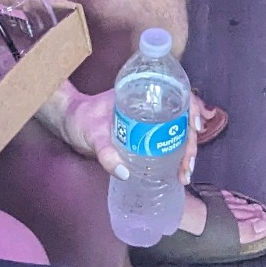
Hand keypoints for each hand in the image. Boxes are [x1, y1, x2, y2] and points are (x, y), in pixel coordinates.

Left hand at [46, 86, 199, 186]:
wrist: (70, 124)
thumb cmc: (81, 120)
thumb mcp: (92, 134)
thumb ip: (105, 151)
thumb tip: (125, 172)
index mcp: (145, 92)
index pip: (179, 94)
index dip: (193, 108)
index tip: (194, 128)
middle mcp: (153, 105)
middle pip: (183, 118)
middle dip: (191, 142)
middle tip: (187, 166)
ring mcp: (151, 121)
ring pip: (179, 132)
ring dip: (187, 152)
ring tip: (184, 174)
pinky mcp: (146, 136)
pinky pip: (168, 142)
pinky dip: (177, 156)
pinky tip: (178, 172)